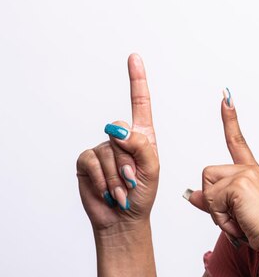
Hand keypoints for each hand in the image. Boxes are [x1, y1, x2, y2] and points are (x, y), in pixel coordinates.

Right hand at [76, 54, 159, 232]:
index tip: (134, 57)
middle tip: (134, 181)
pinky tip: (108, 191)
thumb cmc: (142, 193)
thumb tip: (119, 129)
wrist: (123, 219)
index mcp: (143, 135)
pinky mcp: (88, 161)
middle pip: (120, 131)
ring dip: (117, 176)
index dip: (137, 79)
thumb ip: (141, 145)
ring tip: (123, 190)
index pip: (140, 102)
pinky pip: (93, 161)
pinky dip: (103, 179)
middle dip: (129, 160)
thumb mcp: (152, 168)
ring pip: (108, 151)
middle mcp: (122, 138)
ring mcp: (104, 148)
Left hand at [187, 90, 258, 248]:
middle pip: (208, 175)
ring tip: (238, 219)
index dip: (230, 118)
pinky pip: (212, 200)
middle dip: (213, 201)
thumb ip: (212, 202)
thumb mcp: (233, 213)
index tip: (226, 97)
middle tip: (234, 216)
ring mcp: (245, 174)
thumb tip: (191, 195)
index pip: (237, 141)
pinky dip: (221, 218)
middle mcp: (249, 169)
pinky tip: (239, 221)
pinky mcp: (240, 184)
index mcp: (251, 172)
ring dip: (216, 211)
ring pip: (207, 188)